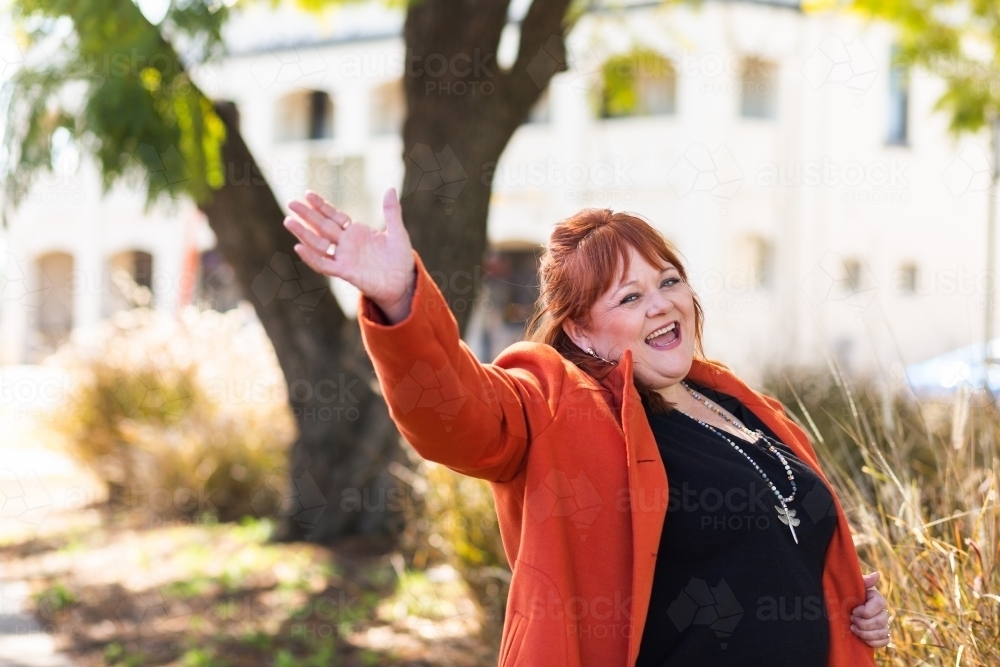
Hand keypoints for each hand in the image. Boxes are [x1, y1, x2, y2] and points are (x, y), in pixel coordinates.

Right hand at [283, 188, 415, 322]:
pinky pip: (324, 265)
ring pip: (318, 244)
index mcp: (356, 232)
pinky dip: (311, 257)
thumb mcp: (397, 232)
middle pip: (322, 227)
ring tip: (288, 221)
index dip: (321, 206)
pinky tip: (299, 247)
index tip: (308, 194)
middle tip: (290, 202)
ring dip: (304, 234)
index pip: (334, 216)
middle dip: (307, 215)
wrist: (404, 282)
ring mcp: (344, 258)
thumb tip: (390, 189)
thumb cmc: (400, 258)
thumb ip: (391, 212)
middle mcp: (346, 244)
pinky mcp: (345, 272)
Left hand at [851, 571, 889, 647]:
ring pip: (883, 633)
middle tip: (851, 620)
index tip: (854, 611)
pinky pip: (884, 641)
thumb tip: (877, 575)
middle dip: (864, 624)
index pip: (880, 604)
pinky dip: (872, 642)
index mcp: (876, 598)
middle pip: (881, 621)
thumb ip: (862, 581)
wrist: (842, 610)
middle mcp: (883, 611)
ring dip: (866, 634)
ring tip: (853, 629)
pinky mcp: (881, 635)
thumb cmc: (846, 595)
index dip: (866, 610)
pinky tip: (860, 637)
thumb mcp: (851, 587)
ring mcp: (883, 624)